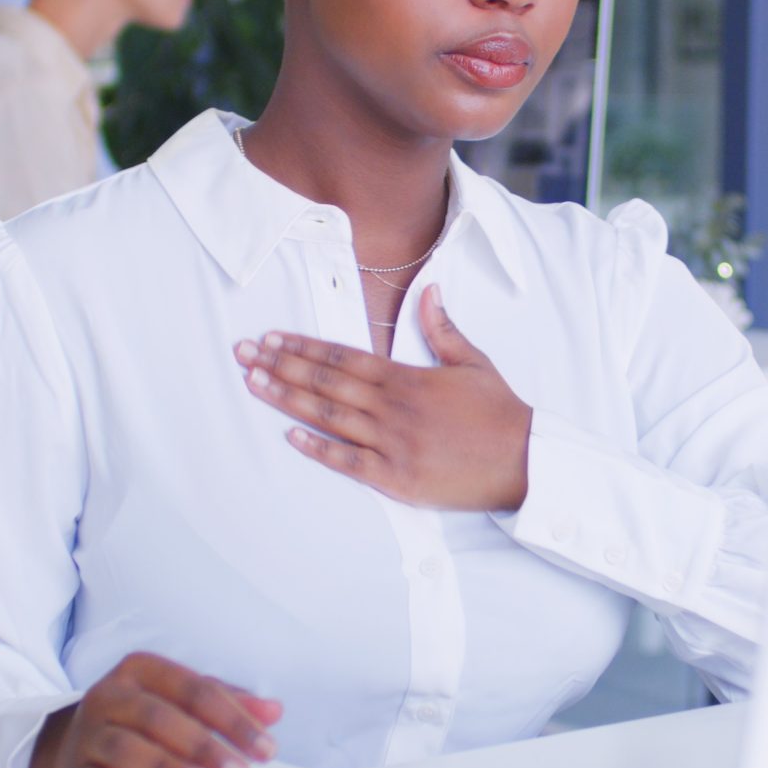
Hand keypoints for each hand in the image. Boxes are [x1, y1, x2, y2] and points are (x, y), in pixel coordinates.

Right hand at [28, 653, 281, 767]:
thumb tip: (274, 711)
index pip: (196, 690)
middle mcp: (110, 696)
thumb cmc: (141, 719)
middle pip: (159, 718)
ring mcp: (88, 735)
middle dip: (204, 747)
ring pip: (125, 748)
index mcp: (142, 671)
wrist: (70, 744)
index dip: (234, 720)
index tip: (267, 751)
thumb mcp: (180, 701)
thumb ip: (227, 702)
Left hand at [234, 285, 532, 511]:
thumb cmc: (499, 413)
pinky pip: (348, 461)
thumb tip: (429, 289)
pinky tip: (290, 434)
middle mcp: (393, 408)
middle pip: (326, 382)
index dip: (304, 346)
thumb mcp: (473, 362)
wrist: (523, 461)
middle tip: (243, 354)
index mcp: (407, 378)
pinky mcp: (395, 478)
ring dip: (287, 398)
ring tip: (253, 384)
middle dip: (281, 366)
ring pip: (329, 416)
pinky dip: (317, 447)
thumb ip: (443, 328)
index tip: (272, 337)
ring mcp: (392, 443)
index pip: (344, 356)